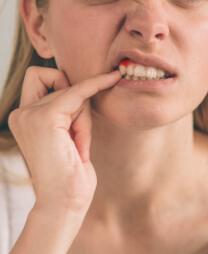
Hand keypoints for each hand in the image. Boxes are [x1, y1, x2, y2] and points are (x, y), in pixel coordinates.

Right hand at [8, 66, 120, 214]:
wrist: (64, 204)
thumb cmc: (69, 174)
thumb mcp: (64, 134)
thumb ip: (63, 110)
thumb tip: (82, 85)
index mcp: (23, 117)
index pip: (38, 77)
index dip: (59, 78)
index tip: (84, 84)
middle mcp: (21, 113)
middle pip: (60, 83)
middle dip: (78, 107)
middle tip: (78, 139)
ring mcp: (30, 115)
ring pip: (73, 92)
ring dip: (84, 119)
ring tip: (78, 148)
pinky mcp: (46, 118)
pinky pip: (79, 91)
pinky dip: (96, 84)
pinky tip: (112, 78)